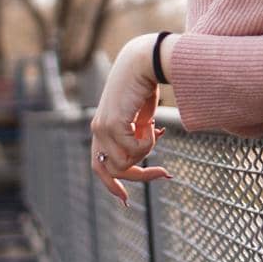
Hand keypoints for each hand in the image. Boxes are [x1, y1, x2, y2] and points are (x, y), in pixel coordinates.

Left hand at [89, 34, 171, 205]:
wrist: (143, 61)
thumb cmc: (145, 83)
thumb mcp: (141, 116)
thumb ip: (138, 135)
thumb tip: (144, 152)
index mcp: (102, 128)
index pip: (99, 166)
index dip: (111, 184)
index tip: (125, 200)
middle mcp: (97, 130)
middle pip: (114, 170)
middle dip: (141, 175)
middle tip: (165, 172)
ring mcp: (102, 128)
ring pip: (126, 162)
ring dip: (147, 151)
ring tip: (154, 129)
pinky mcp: (111, 124)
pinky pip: (134, 150)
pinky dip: (148, 142)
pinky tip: (152, 123)